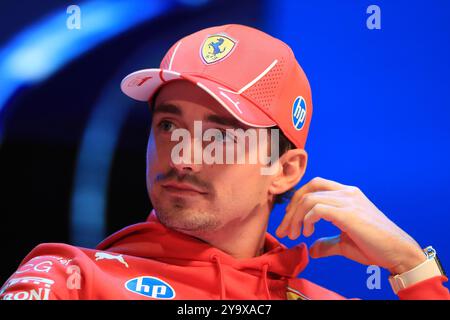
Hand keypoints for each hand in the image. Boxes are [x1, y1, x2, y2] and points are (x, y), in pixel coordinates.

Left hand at [275, 177, 426, 274]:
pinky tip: (308, 233)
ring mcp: (348, 200)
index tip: (289, 222)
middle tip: (284, 230)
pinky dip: (307, 220)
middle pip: (308, 189)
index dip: (297, 202)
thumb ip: (328, 243)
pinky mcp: (348, 212)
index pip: (314, 186)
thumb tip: (312, 249)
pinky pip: (317, 208)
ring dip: (295, 218)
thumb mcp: (344, 243)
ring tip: (295, 235)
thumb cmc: (374, 247)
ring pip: (309, 199)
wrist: (398, 252)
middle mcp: (346, 192)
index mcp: (346, 194)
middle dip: (291, 210)